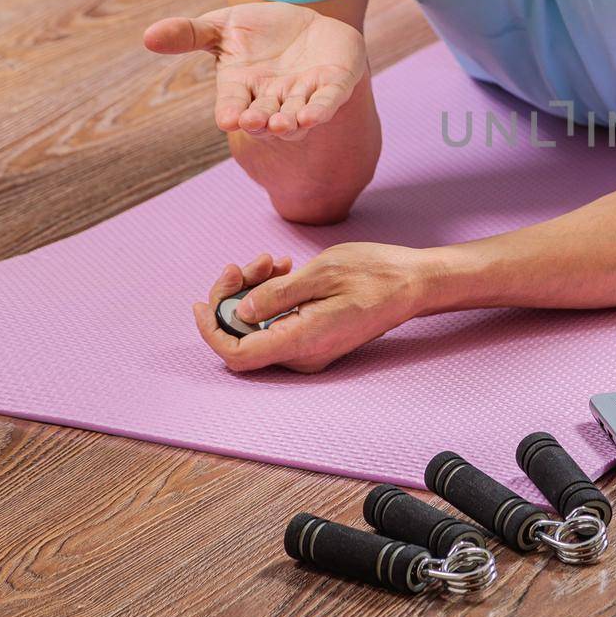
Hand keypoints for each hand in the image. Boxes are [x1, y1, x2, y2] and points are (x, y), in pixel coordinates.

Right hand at [143, 2, 366, 140]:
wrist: (308, 24)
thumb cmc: (259, 31)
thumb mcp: (222, 26)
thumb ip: (189, 33)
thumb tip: (148, 36)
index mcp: (242, 89)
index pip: (233, 106)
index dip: (231, 113)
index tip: (227, 119)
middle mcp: (272, 98)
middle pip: (264, 116)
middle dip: (259, 120)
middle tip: (254, 122)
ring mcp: (303, 95)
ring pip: (296, 116)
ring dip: (290, 122)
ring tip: (283, 124)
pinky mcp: (333, 86)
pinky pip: (327, 102)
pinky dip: (320, 109)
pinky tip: (313, 116)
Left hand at [191, 243, 434, 372]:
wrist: (414, 284)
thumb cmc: (376, 274)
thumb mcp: (322, 273)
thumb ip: (276, 295)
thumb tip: (240, 312)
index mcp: (302, 341)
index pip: (236, 353)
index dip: (210, 330)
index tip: (201, 303)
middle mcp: (303, 355)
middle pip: (243, 339)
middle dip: (234, 299)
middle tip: (244, 264)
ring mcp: (310, 350)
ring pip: (260, 328)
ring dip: (254, 293)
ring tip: (271, 261)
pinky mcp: (316, 339)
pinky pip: (278, 325)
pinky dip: (272, 299)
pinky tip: (283, 270)